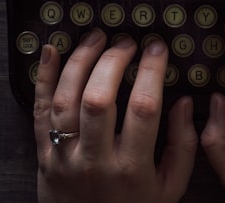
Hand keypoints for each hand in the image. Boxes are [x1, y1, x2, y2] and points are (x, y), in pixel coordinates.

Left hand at [33, 30, 198, 202]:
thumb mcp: (171, 187)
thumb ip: (183, 145)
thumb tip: (185, 102)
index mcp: (132, 169)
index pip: (143, 108)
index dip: (151, 70)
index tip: (158, 48)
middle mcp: (96, 161)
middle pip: (99, 99)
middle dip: (113, 60)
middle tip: (126, 41)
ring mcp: (65, 158)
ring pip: (67, 99)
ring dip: (80, 61)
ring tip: (96, 38)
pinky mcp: (43, 156)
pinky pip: (40, 111)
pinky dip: (43, 78)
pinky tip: (51, 50)